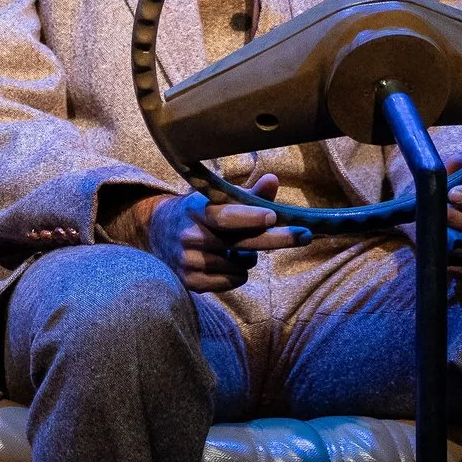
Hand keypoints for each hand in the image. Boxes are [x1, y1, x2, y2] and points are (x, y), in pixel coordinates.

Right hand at [142, 172, 310, 294]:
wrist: (156, 233)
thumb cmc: (198, 213)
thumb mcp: (217, 199)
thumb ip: (248, 194)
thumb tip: (273, 179)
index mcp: (197, 210)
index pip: (225, 216)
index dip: (249, 217)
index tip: (273, 216)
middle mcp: (190, 236)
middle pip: (241, 242)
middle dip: (277, 239)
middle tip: (305, 236)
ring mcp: (189, 261)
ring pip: (241, 264)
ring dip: (248, 257)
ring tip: (234, 248)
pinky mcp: (191, 282)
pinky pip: (233, 281)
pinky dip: (238, 273)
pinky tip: (226, 262)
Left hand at [441, 155, 461, 281]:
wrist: (448, 235)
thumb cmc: (454, 204)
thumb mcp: (452, 186)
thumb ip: (455, 173)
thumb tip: (457, 161)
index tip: (451, 193)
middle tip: (440, 215)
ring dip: (456, 247)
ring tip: (436, 239)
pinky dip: (458, 268)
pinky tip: (442, 261)